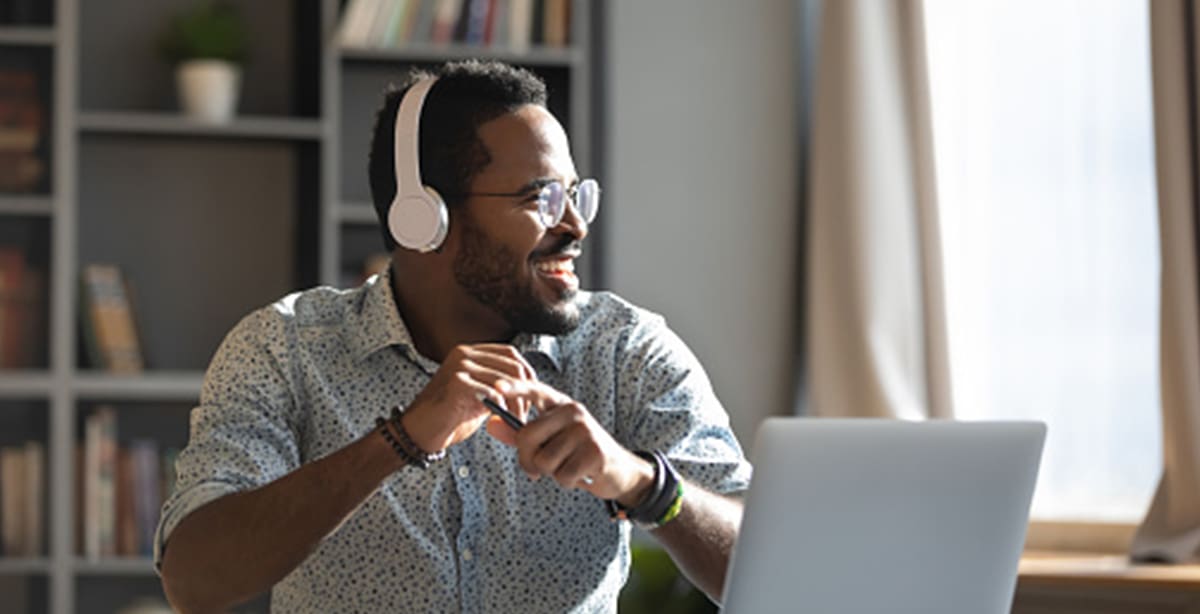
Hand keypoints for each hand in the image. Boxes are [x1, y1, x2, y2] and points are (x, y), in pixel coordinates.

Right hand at [400, 344, 537, 452]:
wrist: (420, 431)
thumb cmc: (449, 416)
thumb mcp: (479, 394)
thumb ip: (497, 384)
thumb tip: (526, 385)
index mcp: (470, 352)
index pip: (510, 354)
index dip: (527, 373)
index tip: (532, 395)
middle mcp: (465, 354)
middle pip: (512, 366)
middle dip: (525, 392)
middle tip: (523, 414)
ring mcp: (459, 366)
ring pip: (505, 381)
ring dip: (515, 405)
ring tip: (513, 421)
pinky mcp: (456, 383)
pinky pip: (492, 393)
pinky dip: (501, 409)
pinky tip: (497, 420)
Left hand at [490, 380, 654, 504]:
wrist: (618, 471)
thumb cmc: (578, 455)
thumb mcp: (550, 442)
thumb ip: (520, 434)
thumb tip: (491, 425)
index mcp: (560, 405)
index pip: (536, 391)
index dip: (516, 388)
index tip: (497, 386)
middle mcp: (573, 412)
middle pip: (528, 436)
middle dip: (528, 460)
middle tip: (539, 469)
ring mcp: (585, 430)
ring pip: (544, 460)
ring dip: (552, 473)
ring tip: (568, 467)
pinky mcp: (595, 451)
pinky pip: (562, 474)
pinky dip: (567, 482)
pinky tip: (580, 474)